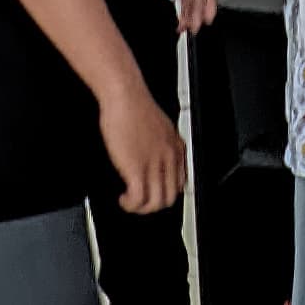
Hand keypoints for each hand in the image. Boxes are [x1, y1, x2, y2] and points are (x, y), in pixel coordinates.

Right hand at [95, 76, 187, 217]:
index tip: (153, 192)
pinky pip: (139, 199)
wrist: (125, 95)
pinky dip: (130, 205)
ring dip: (141, 208)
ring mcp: (154, 164)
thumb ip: (160, 142)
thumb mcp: (159, 125)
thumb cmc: (135, 105)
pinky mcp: (137, 168)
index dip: (166, 192)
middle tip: (140, 202)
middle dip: (154, 205)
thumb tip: (151, 152)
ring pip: (156, 202)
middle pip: (171, 196)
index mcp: (176, 148)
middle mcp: (169, 158)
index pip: (181, 182)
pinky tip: (124, 199)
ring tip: (130, 203)